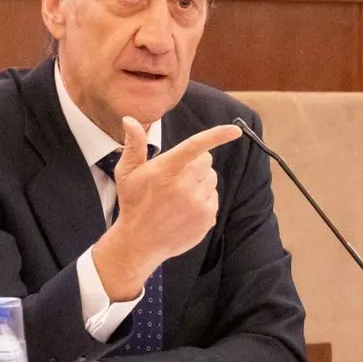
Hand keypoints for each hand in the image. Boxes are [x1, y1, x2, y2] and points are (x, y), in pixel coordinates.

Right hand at [93, 118, 242, 298]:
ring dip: (200, 182)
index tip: (235, 130)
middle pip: (206, 161)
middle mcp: (184, 186)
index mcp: (166, 170)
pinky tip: (185, 209)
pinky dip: (203, 200)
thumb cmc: (133, 203)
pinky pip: (214, 198)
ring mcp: (197, 203)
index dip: (217, 135)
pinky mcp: (207, 218)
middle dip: (195, 164)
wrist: (140, 242)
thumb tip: (130, 120)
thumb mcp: (127, 173)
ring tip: (180, 195)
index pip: (196, 146)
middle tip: (177, 177)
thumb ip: (134, 144)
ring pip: (211, 179)